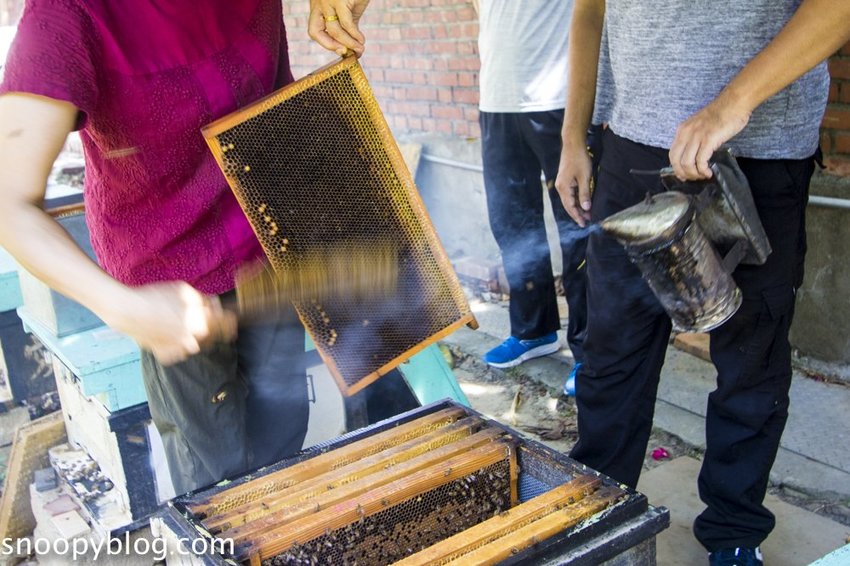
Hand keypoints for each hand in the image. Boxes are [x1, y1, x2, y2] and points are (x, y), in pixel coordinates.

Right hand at [102, 281, 236, 365]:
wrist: (126, 310)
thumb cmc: (156, 297)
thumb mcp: (184, 290)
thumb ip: (205, 300)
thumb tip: (216, 305)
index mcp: (201, 326)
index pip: (226, 325)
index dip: (230, 320)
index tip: (232, 319)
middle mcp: (193, 342)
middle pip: (210, 335)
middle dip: (208, 325)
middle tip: (197, 315)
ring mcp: (178, 351)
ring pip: (194, 343)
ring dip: (191, 334)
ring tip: (175, 320)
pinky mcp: (166, 355)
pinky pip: (178, 349)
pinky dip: (175, 342)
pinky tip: (164, 329)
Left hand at [308, 0, 370, 56]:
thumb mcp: (349, 12)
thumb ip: (348, 29)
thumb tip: (354, 49)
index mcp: (317, 6)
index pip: (314, 30)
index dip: (326, 43)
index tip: (341, 50)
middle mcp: (318, 3)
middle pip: (314, 31)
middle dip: (330, 46)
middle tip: (344, 52)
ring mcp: (328, 1)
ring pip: (334, 31)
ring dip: (348, 43)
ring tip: (360, 48)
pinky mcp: (340, 0)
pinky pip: (346, 24)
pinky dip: (355, 35)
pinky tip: (361, 39)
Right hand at [555, 144, 593, 226]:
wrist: (573, 144)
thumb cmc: (579, 159)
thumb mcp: (585, 177)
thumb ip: (585, 194)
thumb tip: (586, 208)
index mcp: (563, 187)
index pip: (570, 206)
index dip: (577, 216)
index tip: (584, 223)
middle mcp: (560, 187)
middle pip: (568, 205)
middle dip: (577, 213)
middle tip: (587, 220)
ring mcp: (562, 183)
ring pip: (569, 200)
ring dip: (577, 206)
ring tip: (587, 213)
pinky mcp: (565, 179)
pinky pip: (570, 193)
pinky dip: (576, 199)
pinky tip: (583, 202)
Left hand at [669, 97, 750, 180]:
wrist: (734, 103)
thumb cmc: (721, 114)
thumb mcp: (699, 126)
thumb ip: (694, 139)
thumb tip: (692, 157)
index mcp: (682, 130)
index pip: (672, 154)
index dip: (676, 168)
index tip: (683, 175)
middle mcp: (686, 133)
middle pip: (676, 161)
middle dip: (683, 174)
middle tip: (693, 179)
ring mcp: (696, 136)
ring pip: (687, 163)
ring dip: (694, 174)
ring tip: (703, 175)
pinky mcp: (708, 140)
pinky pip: (700, 161)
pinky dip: (703, 170)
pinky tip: (709, 172)